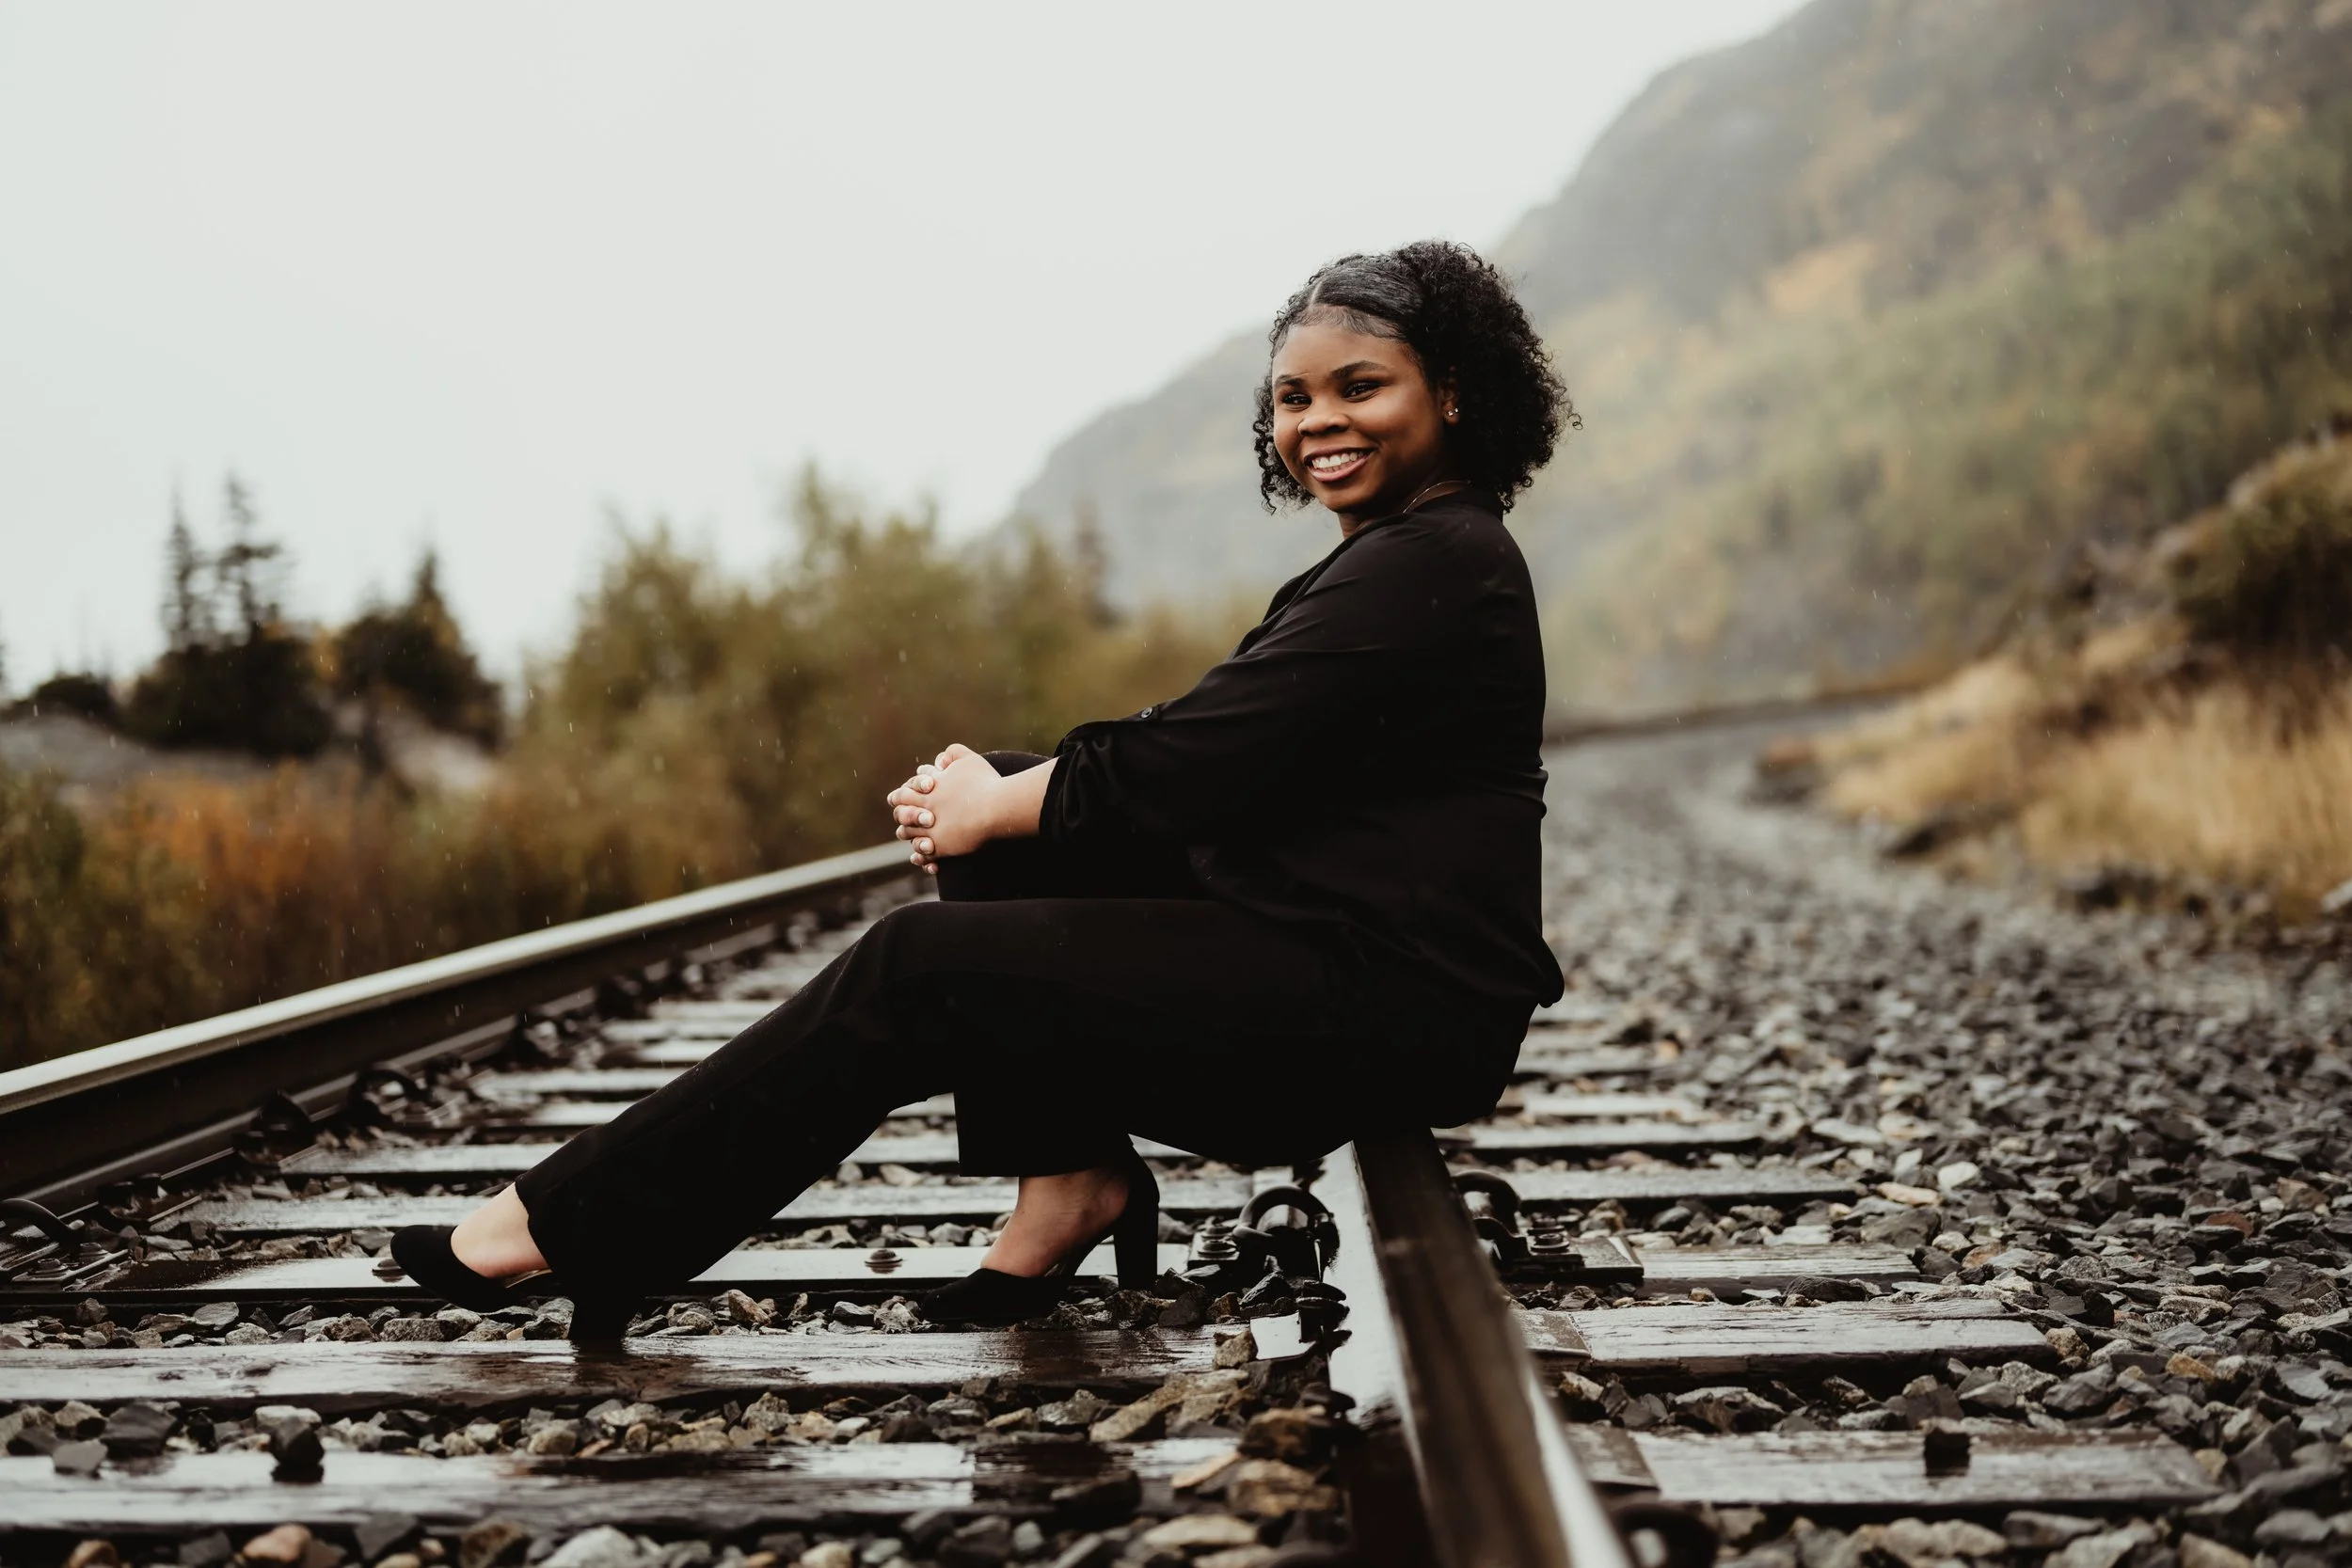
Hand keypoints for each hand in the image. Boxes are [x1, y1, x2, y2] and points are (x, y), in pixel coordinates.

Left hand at [885, 744, 1001, 871]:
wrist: (997, 808)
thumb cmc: (986, 783)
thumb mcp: (969, 759)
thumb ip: (953, 753)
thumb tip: (940, 760)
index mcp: (928, 790)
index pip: (903, 793)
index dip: (899, 795)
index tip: (898, 797)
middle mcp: (925, 809)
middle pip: (902, 814)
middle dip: (902, 815)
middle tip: (902, 816)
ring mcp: (931, 829)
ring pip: (909, 834)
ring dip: (909, 834)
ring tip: (915, 835)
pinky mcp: (941, 847)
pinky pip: (923, 854)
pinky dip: (921, 855)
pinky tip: (926, 853)